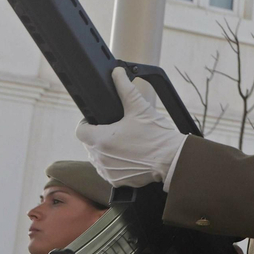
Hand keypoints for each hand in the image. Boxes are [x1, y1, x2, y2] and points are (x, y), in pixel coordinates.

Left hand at [75, 67, 186, 187]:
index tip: (100, 121)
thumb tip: (117, 73)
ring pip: (98, 157)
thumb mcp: (140, 108)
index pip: (81, 130)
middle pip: (90, 143)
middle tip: (120, 131)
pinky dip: (116, 164)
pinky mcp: (116, 181)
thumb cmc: (157, 135)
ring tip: (127, 145)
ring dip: (107, 151)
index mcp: (100, 138)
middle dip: (101, 136)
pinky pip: (109, 170)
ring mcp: (107, 171)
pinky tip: (130, 157)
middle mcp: (99, 157)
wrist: (173, 160)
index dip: (88, 123)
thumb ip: (125, 89)